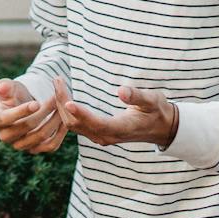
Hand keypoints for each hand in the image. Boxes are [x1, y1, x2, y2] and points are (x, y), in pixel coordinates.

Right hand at [0, 77, 72, 152]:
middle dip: (44, 112)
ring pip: (41, 136)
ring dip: (54, 120)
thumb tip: (2, 88)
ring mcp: (20, 145)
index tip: (36, 103)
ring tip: (63, 106)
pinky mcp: (35, 149)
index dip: (21, 111)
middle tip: (56, 99)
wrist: (22, 106)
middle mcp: (5, 137)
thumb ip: (4, 86)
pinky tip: (66, 120)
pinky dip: (60, 133)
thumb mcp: (8, 87)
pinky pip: (50, 146)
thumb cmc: (12, 94)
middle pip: (27, 127)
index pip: (7, 119)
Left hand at [61, 84, 179, 148]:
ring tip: (57, 84)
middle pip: (77, 124)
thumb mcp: (153, 100)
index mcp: (121, 128)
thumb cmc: (157, 111)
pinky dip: (66, 112)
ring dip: (62, 107)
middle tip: (57, 80)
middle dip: (64, 103)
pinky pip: (75, 126)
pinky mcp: (97, 134)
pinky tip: (62, 97)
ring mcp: (101, 137)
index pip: (97, 123)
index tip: (68, 101)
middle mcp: (107, 136)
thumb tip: (121, 91)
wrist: (160, 128)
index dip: (81, 114)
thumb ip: (137, 96)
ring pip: (73, 126)